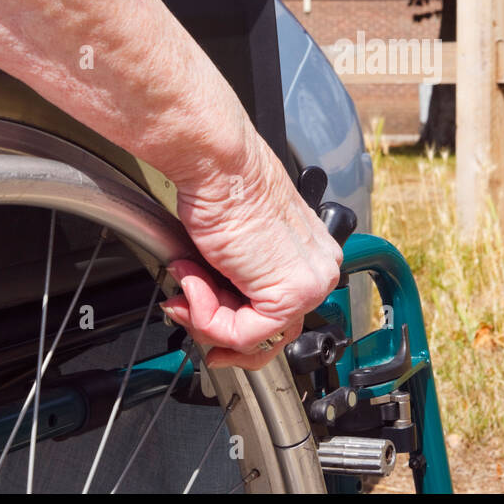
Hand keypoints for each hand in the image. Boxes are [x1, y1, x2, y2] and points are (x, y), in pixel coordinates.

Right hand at [160, 132, 342, 369]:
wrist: (220, 164)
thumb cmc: (225, 187)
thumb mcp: (238, 246)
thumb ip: (236, 283)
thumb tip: (209, 309)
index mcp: (313, 257)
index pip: (276, 315)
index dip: (229, 321)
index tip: (199, 315)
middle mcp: (319, 272)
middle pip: (266, 333)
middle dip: (215, 325)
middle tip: (184, 304)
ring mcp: (309, 286)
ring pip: (252, 339)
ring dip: (205, 314)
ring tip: (188, 278)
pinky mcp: (289, 296)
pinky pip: (241, 334)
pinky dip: (206, 315)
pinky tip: (194, 279)